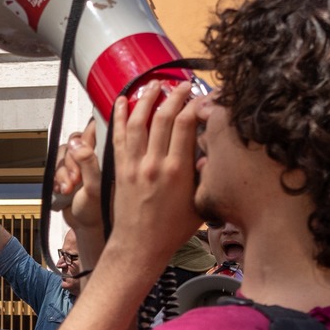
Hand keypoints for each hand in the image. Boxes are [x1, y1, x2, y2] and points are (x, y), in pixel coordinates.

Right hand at [55, 123, 104, 244]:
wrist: (87, 228)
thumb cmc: (100, 211)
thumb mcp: (95, 188)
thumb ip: (88, 164)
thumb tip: (78, 146)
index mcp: (107, 155)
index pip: (96, 130)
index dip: (86, 136)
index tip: (80, 149)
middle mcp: (94, 156)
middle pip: (74, 142)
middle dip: (71, 161)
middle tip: (77, 177)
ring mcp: (80, 164)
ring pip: (63, 154)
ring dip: (62, 173)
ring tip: (69, 188)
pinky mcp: (68, 172)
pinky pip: (55, 166)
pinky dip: (56, 179)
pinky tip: (63, 190)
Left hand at [99, 82, 203, 264]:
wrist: (140, 246)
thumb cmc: (171, 230)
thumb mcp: (199, 204)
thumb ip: (205, 176)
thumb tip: (211, 150)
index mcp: (177, 171)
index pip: (185, 125)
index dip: (193, 105)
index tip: (201, 96)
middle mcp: (154, 164)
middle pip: (163, 118)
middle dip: (173, 96)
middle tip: (181, 85)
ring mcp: (134, 165)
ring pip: (138, 122)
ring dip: (146, 99)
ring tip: (154, 84)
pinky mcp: (121, 169)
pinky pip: (118, 136)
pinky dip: (120, 116)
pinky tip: (122, 101)